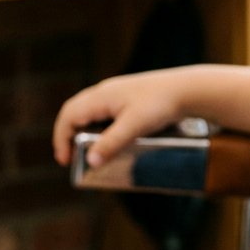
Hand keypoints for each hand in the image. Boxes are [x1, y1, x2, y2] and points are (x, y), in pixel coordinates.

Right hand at [52, 70, 189, 168]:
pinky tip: (108, 137)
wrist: (188, 89)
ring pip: (90, 110)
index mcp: (101, 96)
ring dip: (83, 130)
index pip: (68, 115)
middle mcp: (105, 92)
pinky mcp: (130, 97)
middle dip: (68, 134)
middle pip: (75, 111)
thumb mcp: (135, 126)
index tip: (64, 160)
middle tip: (70, 157)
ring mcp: (118, 93)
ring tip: (87, 150)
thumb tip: (90, 160)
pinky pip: (104, 111)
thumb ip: (112, 143)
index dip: (61, 138)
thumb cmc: (161, 105)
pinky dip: (98, 126)